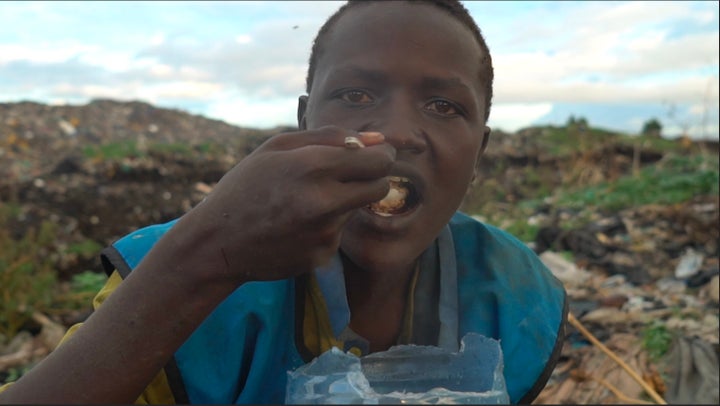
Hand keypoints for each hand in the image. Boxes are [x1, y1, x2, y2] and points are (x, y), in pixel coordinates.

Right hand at [165, 126, 394, 283]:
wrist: (218, 243)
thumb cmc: (245, 186)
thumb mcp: (277, 147)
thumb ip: (330, 137)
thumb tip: (376, 139)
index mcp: (313, 167)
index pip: (378, 160)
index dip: (381, 154)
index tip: (373, 154)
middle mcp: (325, 202)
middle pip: (380, 186)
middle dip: (373, 177)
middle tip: (351, 174)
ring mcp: (325, 232)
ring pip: (358, 208)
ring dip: (343, 201)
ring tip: (304, 202)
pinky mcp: (323, 255)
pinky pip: (339, 232)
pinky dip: (326, 225)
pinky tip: (297, 225)